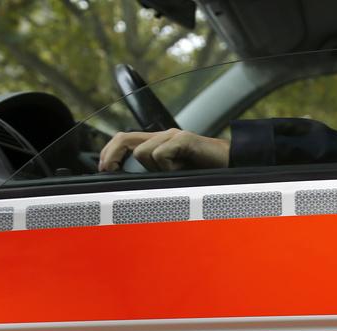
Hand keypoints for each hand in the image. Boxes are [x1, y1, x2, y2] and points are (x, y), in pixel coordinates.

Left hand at [98, 128, 229, 171]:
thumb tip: (130, 189)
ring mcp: (173, 136)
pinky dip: (168, 166)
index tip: (102, 169)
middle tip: (105, 170)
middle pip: (124, 139)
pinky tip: (183, 168)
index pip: (124, 140)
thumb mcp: (173, 178)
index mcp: (159, 144)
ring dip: (155, 169)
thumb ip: (155, 176)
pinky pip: (161, 154)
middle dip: (110, 155)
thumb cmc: (206, 175)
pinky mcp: (184, 139)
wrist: (234, 167)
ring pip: (144, 153)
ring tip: (175, 173)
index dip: (109, 152)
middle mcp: (163, 136)